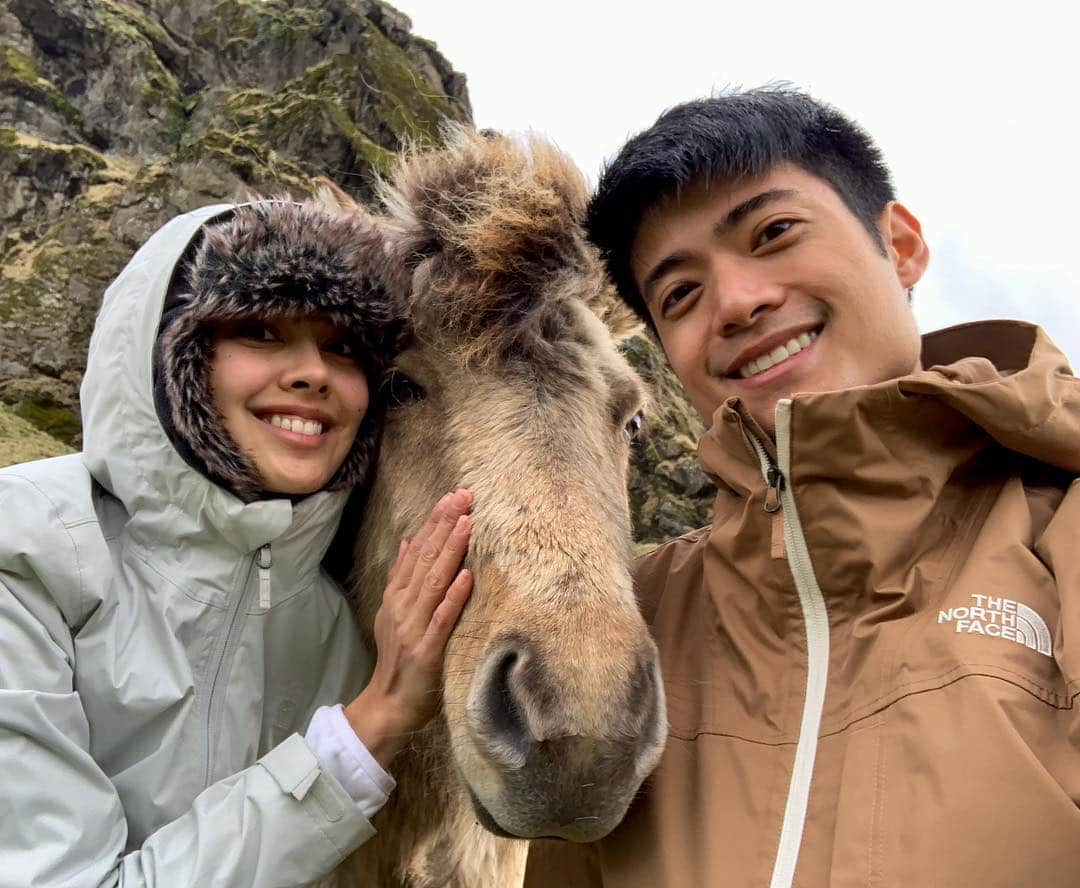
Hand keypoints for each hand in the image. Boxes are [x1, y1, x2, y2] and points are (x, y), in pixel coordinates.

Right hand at [345, 489, 473, 768]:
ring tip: (467, 523)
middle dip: (445, 525)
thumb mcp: (393, 613)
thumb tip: (406, 540)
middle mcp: (402, 605)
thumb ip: (401, 577)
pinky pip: (442, 619)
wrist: (388, 705)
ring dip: (450, 551)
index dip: (435, 521)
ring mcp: (413, 627)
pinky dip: (454, 597)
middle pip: (425, 558)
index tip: (453, 495)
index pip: (416, 549)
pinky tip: (467, 576)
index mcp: (397, 595)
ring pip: (433, 581)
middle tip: (465, 495)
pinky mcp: (426, 650)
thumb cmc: (399, 658)